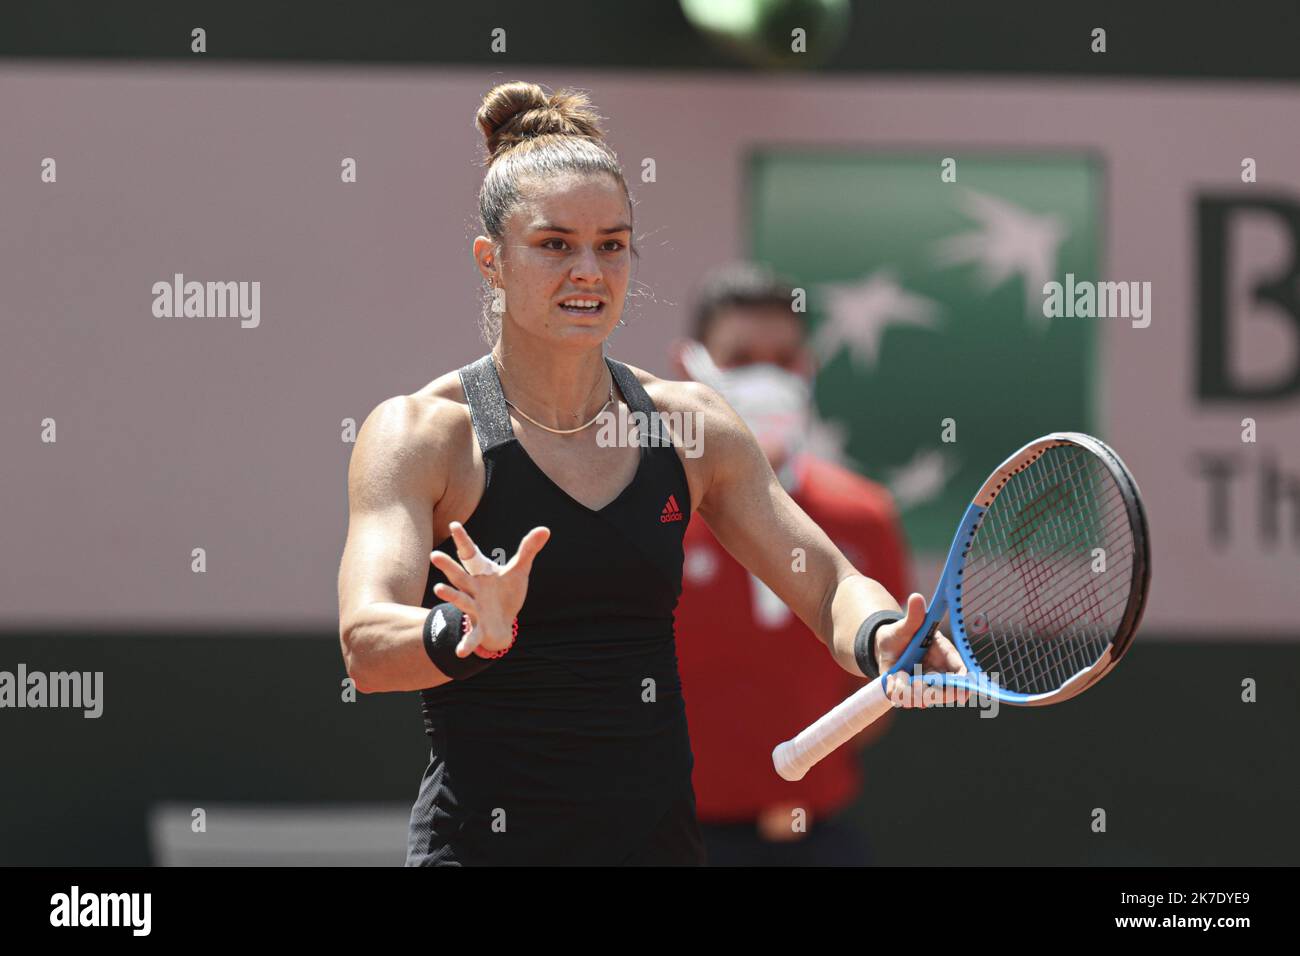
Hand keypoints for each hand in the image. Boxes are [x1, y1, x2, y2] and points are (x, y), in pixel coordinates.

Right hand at [429, 522, 549, 657]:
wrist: (503, 622)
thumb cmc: (506, 593)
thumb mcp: (519, 571)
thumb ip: (528, 550)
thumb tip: (545, 529)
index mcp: (480, 573)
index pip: (470, 553)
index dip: (463, 539)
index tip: (454, 524)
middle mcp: (472, 589)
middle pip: (458, 576)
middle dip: (448, 566)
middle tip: (434, 555)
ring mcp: (474, 608)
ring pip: (460, 600)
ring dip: (450, 596)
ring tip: (438, 589)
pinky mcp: (479, 627)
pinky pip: (472, 636)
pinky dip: (467, 643)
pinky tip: (461, 651)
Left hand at [873, 593, 968, 707]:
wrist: (883, 646)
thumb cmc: (900, 634)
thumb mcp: (905, 625)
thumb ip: (913, 616)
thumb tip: (916, 597)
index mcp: (944, 655)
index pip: (960, 671)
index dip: (963, 682)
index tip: (963, 691)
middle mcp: (939, 673)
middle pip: (949, 691)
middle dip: (939, 694)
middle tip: (922, 687)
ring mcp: (926, 684)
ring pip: (929, 698)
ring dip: (917, 694)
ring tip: (905, 681)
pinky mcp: (910, 692)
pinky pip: (910, 700)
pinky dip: (903, 694)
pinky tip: (896, 683)